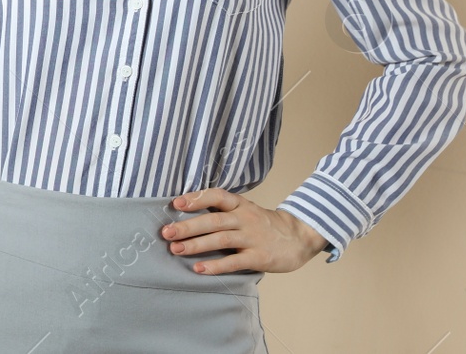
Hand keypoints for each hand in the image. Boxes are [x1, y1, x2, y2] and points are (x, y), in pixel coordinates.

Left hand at [159, 188, 328, 273]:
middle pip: (213, 220)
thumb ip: (222, 211)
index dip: (196, 198)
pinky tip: (199, 269)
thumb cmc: (263, 224)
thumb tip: (186, 213)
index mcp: (239, 204)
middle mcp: (245, 218)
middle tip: (166, 233)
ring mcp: (253, 237)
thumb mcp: (245, 210)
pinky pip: (234, 261)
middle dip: (188, 226)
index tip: (176, 204)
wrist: (299, 237)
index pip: (217, 196)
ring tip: (176, 249)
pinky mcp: (259, 257)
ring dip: (196, 245)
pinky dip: (216, 266)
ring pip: (221, 239)